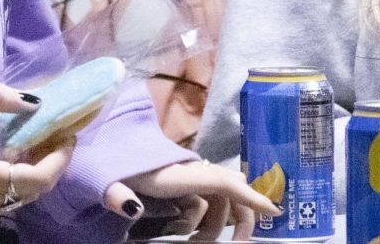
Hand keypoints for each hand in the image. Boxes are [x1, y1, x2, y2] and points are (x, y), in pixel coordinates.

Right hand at [0, 82, 73, 224]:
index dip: (60, 158)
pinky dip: (19, 181)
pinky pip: (5, 201)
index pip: (37, 179)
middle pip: (35, 190)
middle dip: (54, 162)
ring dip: (38, 172)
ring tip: (43, 139)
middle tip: (59, 132)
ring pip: (22, 198)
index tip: (69, 132)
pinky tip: (18, 156)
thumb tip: (36, 99)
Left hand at [104, 159, 280, 240]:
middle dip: (240, 219)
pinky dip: (203, 219)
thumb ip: (117, 194)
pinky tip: (184, 232)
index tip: (274, 212)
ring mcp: (190, 176)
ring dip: (214, 226)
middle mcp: (192, 172)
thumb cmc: (109, 165)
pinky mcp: (185, 182)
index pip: (225, 183)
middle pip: (232, 193)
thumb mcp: (111, 181)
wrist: (105, 148)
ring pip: (220, 201)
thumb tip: (130, 208)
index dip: (251, 197)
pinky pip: (207, 201)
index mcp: (180, 173)